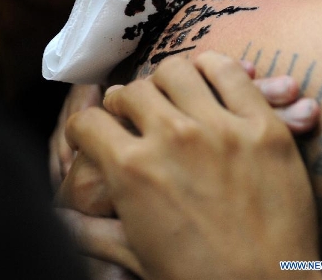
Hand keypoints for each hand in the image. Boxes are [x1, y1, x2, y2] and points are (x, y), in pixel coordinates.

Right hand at [54, 63, 318, 217]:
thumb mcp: (136, 255)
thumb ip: (93, 229)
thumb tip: (59, 217)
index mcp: (132, 171)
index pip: (87, 121)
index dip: (85, 127)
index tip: (94, 131)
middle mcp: (171, 138)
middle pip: (131, 90)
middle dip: (126, 102)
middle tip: (137, 115)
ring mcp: (219, 128)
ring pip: (175, 70)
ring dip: (165, 81)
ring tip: (173, 97)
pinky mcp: (262, 125)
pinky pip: (230, 72)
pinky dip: (214, 67)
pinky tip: (209, 79)